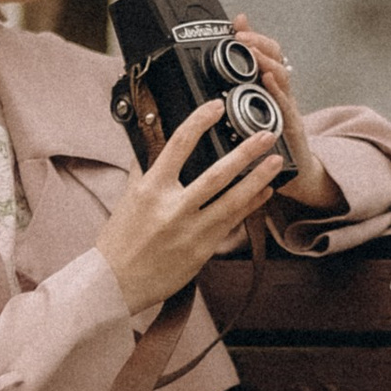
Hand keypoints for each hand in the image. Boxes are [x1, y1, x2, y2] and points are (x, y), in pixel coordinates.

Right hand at [97, 102, 288, 314]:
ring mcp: (190, 230)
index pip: (178, 144)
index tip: (216, 106)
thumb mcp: (127, 197)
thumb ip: (144, 167)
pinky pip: (232, 222)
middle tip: (266, 135)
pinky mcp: (202, 250)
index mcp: (151, 188)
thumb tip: (153, 138)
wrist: (114, 283)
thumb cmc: (120, 240)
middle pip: (218, 174)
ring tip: (276, 161)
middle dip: (246, 152)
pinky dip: (250, 205)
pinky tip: (264, 192)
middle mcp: (173, 208)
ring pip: (233, 200)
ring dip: (258, 179)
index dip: (200, 121)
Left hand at [230, 16, 339, 217]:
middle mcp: (280, 94)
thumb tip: (207, 82)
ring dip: (268, 61)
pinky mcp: (293, 128)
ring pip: (282, 77)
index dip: (252, 35)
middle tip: (242, 33)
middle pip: (275, 58)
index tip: (236, 21)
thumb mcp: (249, 118)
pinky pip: (286, 107)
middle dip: (259, 42)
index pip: (263, 53)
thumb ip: (235, 97)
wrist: (297, 177)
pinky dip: (278, 92)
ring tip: (253, 51)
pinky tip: (268, 81)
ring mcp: (288, 109)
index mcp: (267, 89)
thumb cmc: (268, 148)